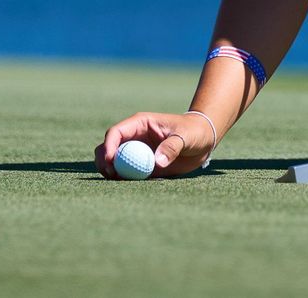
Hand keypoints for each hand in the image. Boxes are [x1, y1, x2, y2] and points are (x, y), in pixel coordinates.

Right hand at [94, 111, 214, 179]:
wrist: (203, 139)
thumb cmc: (194, 131)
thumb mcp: (185, 136)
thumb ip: (172, 146)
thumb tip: (157, 162)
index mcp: (140, 124)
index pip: (116, 132)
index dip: (109, 146)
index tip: (111, 161)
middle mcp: (134, 136)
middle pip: (109, 146)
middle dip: (104, 159)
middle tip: (109, 174)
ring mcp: (136, 150)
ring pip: (113, 159)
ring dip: (109, 169)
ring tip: (114, 180)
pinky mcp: (142, 163)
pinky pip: (126, 171)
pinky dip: (121, 178)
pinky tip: (124, 184)